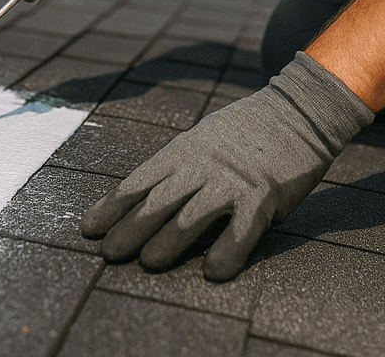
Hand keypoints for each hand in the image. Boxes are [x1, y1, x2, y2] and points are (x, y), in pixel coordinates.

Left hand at [80, 52, 373, 279]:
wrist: (296, 112)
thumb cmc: (244, 131)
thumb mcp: (201, 139)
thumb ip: (176, 166)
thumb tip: (144, 197)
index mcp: (182, 151)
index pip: (138, 182)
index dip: (112, 207)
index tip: (89, 228)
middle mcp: (201, 166)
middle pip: (158, 201)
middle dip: (130, 229)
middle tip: (109, 254)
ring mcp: (231, 181)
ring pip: (192, 216)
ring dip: (168, 241)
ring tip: (149, 263)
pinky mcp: (263, 196)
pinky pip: (242, 230)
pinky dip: (227, 251)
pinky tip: (213, 271)